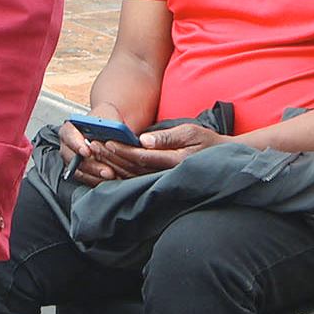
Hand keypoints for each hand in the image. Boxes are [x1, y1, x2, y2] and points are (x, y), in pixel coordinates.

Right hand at [54, 120, 135, 184]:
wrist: (108, 126)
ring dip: (95, 176)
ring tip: (111, 176)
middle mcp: (67, 145)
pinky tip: (110, 180)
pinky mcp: (81, 170)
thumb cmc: (107, 119)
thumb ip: (110, 125)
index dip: (76, 144)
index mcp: (70, 128)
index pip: (68, 135)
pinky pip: (85, 178)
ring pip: (78, 171)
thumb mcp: (109, 116)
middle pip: (72, 157)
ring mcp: (72, 159)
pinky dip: (97, 180)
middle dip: (90, 166)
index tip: (87, 151)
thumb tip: (117, 134)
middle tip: (106, 171)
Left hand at [103, 122, 230, 174]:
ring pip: (132, 175)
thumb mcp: (190, 132)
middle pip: (132, 168)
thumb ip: (167, 137)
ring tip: (95, 152)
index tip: (108, 142)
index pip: (143, 157)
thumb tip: (144, 140)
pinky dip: (119, 172)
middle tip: (94, 145)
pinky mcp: (158, 181)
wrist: (220, 159)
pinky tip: (105, 164)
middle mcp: (166, 174)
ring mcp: (162, 179)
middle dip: (112, 157)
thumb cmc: (206, 141)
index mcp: (174, 161)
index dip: (124, 151)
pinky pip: (136, 179)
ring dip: (112, 164)